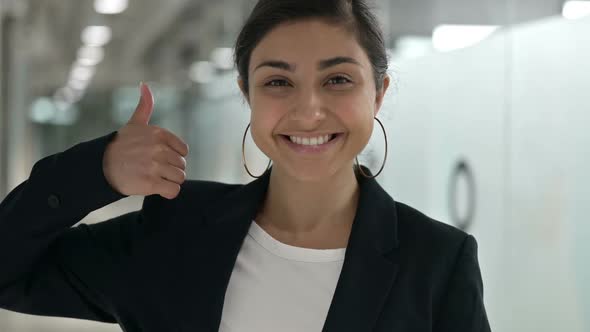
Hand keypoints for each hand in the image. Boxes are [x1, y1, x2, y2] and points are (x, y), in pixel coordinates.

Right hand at [102, 82, 188, 198]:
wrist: (101, 167)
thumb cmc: (120, 146)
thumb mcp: (134, 124)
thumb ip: (145, 106)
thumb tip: (144, 85)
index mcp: (158, 134)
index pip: (183, 151)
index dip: (173, 157)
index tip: (158, 158)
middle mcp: (158, 149)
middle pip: (182, 166)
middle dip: (170, 170)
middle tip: (153, 169)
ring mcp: (154, 166)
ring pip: (180, 178)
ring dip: (169, 181)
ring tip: (153, 178)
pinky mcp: (151, 183)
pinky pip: (174, 191)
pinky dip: (168, 192)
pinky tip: (157, 188)